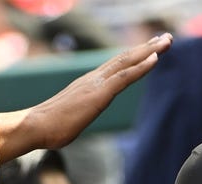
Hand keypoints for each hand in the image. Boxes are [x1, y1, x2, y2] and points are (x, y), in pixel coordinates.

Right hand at [0, 33, 172, 159]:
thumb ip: (79, 114)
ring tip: (166, 41)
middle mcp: (94, 79)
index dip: (136, 57)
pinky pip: (124, 76)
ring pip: (127, 61)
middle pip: (125, 58)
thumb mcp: (71, 118)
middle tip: (166, 37)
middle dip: (148, 47)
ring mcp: (96, 84)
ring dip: (149, 50)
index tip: (152, 49)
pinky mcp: (99, 94)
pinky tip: (155, 58)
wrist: (34, 126)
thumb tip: (74, 120)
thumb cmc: (49, 127)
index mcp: (90, 84)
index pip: (117, 66)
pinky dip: (141, 66)